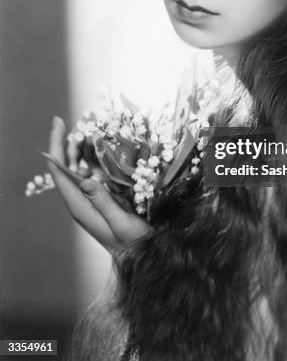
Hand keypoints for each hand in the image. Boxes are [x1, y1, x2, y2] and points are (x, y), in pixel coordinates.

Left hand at [46, 117, 150, 252]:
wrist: (144, 255)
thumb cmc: (134, 242)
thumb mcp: (120, 223)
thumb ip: (103, 202)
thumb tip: (85, 179)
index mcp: (80, 205)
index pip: (59, 171)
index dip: (56, 145)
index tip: (59, 122)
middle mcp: (82, 198)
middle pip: (67, 164)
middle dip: (72, 139)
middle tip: (85, 118)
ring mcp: (93, 196)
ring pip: (81, 165)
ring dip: (85, 145)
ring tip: (94, 124)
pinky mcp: (105, 195)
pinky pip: (96, 170)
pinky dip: (98, 154)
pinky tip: (107, 143)